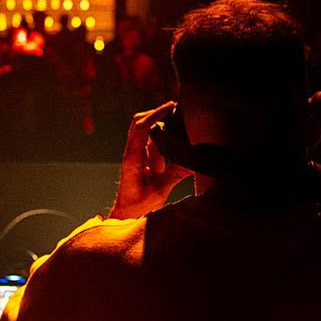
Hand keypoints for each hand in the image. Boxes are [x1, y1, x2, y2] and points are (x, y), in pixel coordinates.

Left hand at [108, 102, 190, 218]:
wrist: (128, 213)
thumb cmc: (138, 205)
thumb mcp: (159, 192)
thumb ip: (175, 174)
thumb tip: (193, 161)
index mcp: (133, 158)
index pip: (141, 128)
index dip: (156, 114)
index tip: (170, 107)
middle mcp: (132, 152)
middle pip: (138, 122)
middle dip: (156, 112)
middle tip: (175, 109)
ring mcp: (136, 153)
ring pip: (143, 127)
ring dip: (158, 121)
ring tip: (177, 119)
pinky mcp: (142, 157)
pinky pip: (150, 138)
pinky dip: (161, 132)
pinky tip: (175, 134)